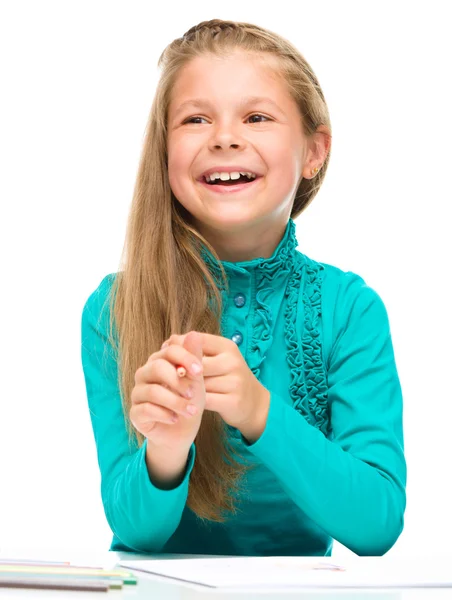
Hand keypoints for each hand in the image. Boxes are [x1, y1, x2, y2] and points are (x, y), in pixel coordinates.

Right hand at [130, 331, 205, 453]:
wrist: (182, 432)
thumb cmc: (189, 402)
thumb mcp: (196, 381)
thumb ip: (193, 358)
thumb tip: (193, 333)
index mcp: (159, 361)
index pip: (169, 350)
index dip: (185, 358)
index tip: (200, 370)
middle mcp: (144, 374)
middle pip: (157, 367)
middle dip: (178, 381)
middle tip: (193, 394)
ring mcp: (137, 393)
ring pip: (153, 391)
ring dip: (176, 402)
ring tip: (191, 411)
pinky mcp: (134, 412)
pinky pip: (146, 410)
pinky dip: (165, 415)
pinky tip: (175, 419)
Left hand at [162, 332, 270, 441]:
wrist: (254, 403)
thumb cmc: (228, 378)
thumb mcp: (217, 359)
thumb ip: (196, 351)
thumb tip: (168, 342)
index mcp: (227, 346)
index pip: (196, 341)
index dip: (179, 348)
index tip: (166, 356)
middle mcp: (232, 361)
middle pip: (195, 364)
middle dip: (179, 371)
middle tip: (164, 376)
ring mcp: (235, 382)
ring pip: (198, 384)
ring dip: (183, 389)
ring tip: (171, 390)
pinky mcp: (233, 401)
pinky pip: (204, 401)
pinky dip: (192, 403)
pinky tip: (183, 404)